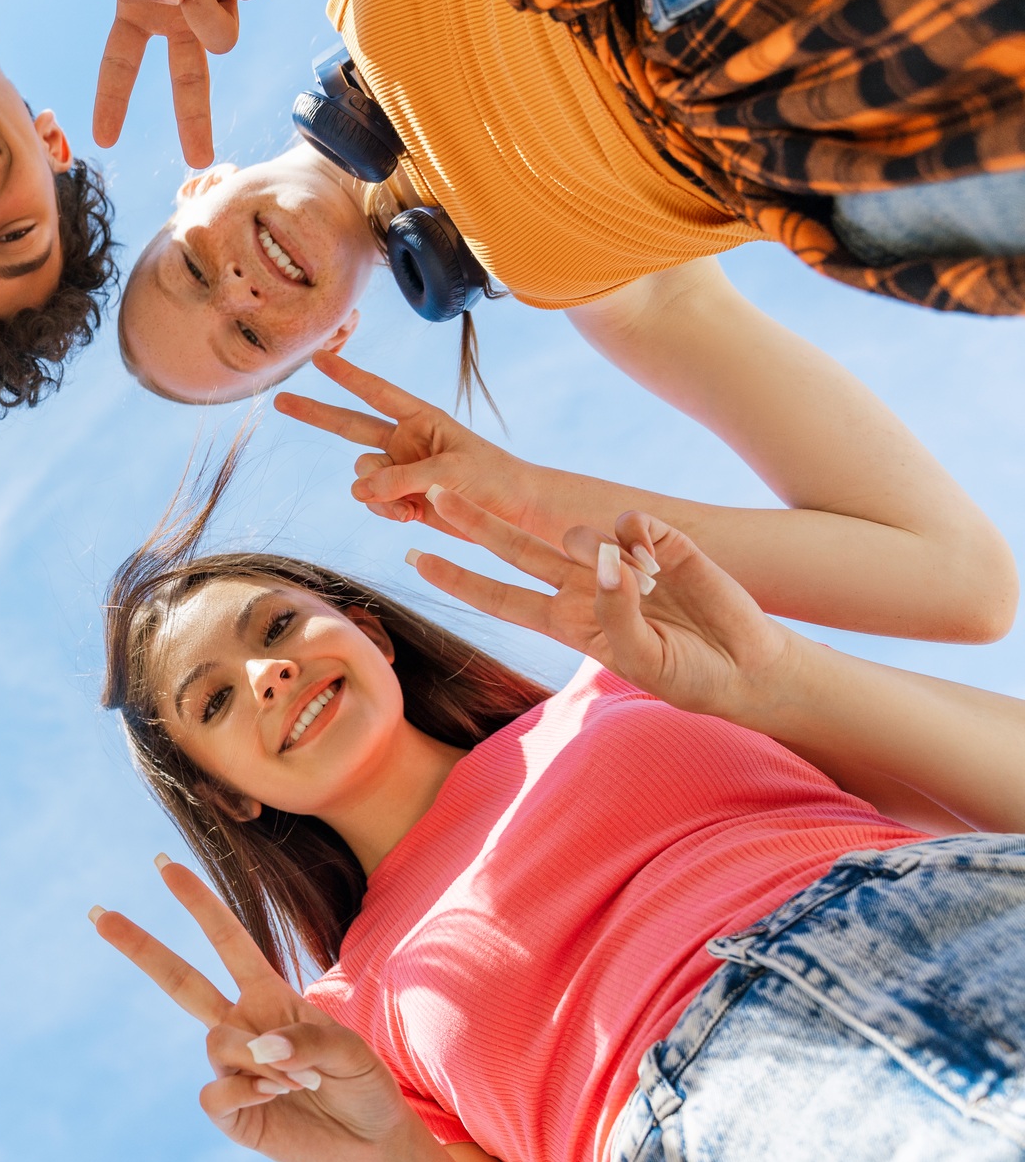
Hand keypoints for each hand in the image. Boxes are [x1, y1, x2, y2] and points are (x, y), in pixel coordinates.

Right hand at [91, 857, 421, 1161]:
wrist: (373, 1145)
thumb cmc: (364, 1086)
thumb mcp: (351, 1051)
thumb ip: (307, 1040)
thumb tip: (256, 1046)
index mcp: (269, 995)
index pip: (227, 941)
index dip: (198, 902)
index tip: (163, 864)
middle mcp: (242, 1025)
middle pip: (179, 980)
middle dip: (139, 946)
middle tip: (98, 912)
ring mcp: (232, 1068)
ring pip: (217, 1042)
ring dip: (261, 1059)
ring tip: (301, 1082)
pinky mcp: (229, 1111)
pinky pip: (214, 1091)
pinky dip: (247, 1091)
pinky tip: (275, 1100)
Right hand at [94, 0, 274, 165]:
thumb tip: (170, 6)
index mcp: (141, 4)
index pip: (123, 63)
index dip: (112, 101)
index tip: (102, 138)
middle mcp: (184, 6)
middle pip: (190, 76)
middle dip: (195, 118)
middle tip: (199, 157)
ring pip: (222, 39)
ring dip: (200, 11)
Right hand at [276, 353, 551, 540]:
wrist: (513, 513)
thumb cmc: (492, 479)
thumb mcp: (449, 473)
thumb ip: (402, 478)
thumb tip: (358, 491)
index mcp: (421, 418)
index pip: (376, 392)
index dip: (346, 376)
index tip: (319, 357)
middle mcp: (404, 440)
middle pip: (348, 425)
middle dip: (315, 414)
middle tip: (280, 400)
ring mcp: (399, 470)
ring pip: (362, 477)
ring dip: (378, 493)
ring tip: (412, 503)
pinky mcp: (400, 497)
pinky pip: (373, 501)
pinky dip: (386, 511)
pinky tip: (413, 516)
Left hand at [410, 488, 800, 720]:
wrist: (746, 666)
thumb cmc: (686, 673)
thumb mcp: (641, 658)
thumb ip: (617, 612)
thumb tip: (608, 561)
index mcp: (566, 620)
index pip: (498, 596)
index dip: (459, 578)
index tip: (416, 557)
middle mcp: (582, 585)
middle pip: (513, 547)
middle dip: (474, 520)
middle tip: (435, 489)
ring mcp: (618, 561)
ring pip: (578, 534)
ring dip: (597, 551)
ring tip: (643, 584)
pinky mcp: (661, 543)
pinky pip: (635, 526)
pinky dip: (643, 540)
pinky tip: (664, 563)